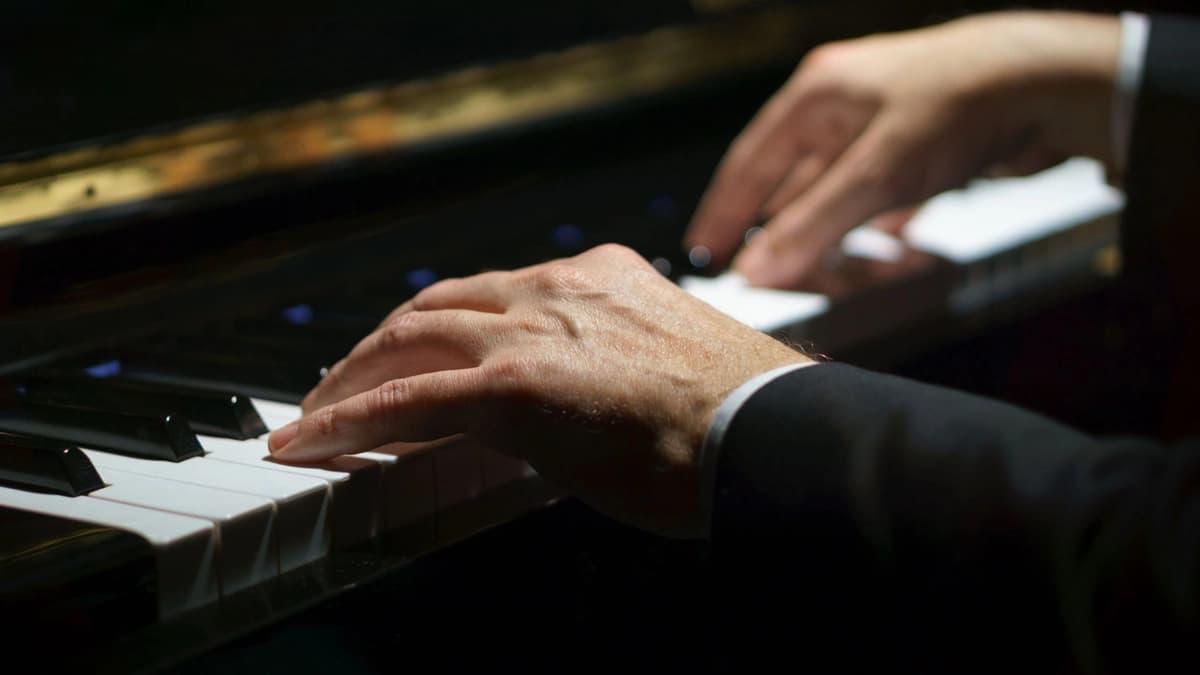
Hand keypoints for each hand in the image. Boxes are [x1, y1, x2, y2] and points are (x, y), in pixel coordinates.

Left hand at [268, 244, 808, 534]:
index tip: (414, 350)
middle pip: (436, 305)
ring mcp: (530, 330)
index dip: (440, 323)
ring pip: (407, 341)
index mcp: (601, 275)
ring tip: (317, 412)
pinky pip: (404, 400)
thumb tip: (591, 397)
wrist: (768, 434)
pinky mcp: (510, 387)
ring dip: (351, 378)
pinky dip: (347, 420)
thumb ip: (617, 361)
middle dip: (382, 343)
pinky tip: (308, 442)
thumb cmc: (741, 416)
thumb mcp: (669, 364)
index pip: (492, 290)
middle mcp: (557, 287)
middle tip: (345, 379)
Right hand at [685, 11, 1119, 287]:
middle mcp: (840, 105)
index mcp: (813, 97)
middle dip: (785, 234)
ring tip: (833, 271)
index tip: (706, 254)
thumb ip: (810, 226)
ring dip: (835, 233)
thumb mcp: (874, 175)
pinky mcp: (916, 141)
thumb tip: (755, 271)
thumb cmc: (958, 104)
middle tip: (772, 276)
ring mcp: (879, 122)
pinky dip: (875, 222)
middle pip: (791, 183)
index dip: (723, 214)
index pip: (747, 165)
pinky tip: (886, 244)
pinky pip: (877, 192)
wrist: (1047, 80)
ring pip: (836, 191)